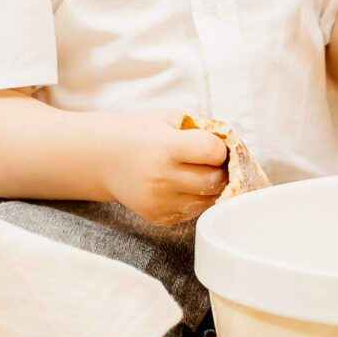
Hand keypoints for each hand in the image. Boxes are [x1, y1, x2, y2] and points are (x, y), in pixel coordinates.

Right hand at [99, 111, 230, 225]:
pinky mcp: (158, 217)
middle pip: (215, 180)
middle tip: (212, 161)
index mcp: (165, 147)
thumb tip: (234, 145)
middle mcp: (161, 178)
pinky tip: (181, 185)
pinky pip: (193, 211)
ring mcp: (159, 201)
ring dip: (211, 186)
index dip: (220, 148)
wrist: (103, 159)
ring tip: (196, 171)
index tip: (214, 145)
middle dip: (221, 169)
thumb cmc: (141, 134)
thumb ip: (202, 128)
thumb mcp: (169, 118)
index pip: (213, 152)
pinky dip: (195, 199)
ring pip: (208, 199)